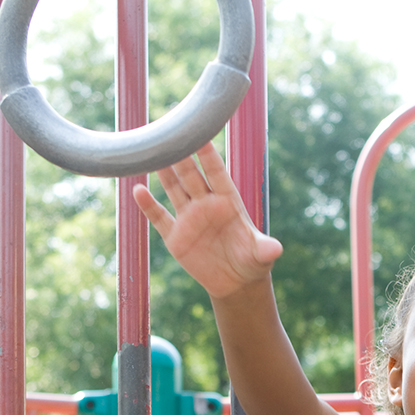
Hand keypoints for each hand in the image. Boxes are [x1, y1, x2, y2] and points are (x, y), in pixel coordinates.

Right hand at [132, 142, 282, 298]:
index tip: (199, 134)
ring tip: (150, 151)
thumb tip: (276, 249)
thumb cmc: (253, 262)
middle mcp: (207, 205)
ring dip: (163, 172)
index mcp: (228, 202)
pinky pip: (159, 217)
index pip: (216, 173)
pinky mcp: (176, 236)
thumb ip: (266, 249)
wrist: (236, 282)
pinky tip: (138, 190)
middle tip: (169, 133)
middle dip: (181, 155)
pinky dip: (148, 205)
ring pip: (174, 189)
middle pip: (191, 175)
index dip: (208, 155)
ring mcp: (190, 218)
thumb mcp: (261, 256)